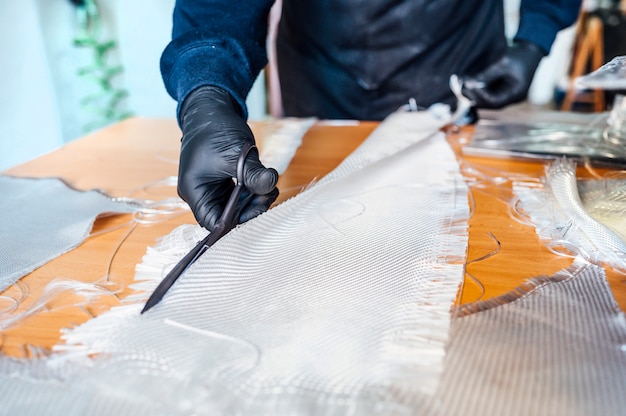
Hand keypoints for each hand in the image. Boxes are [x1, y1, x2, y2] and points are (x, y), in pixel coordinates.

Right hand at [178, 86, 278, 230]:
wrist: (211, 109)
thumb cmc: (215, 129)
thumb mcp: (236, 154)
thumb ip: (254, 174)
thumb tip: (272, 184)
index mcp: (194, 191)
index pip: (213, 222)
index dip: (236, 224)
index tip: (258, 212)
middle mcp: (200, 194)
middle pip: (226, 217)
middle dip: (250, 210)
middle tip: (269, 195)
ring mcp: (212, 188)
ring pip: (236, 207)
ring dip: (254, 201)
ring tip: (269, 187)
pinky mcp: (223, 183)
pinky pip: (239, 196)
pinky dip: (253, 192)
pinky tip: (264, 182)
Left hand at [462, 41, 544, 108]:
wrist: (532, 50)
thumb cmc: (520, 55)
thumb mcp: (503, 63)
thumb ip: (486, 75)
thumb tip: (468, 84)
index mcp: (516, 93)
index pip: (495, 102)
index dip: (480, 96)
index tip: (468, 86)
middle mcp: (511, 98)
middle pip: (489, 103)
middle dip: (473, 96)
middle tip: (460, 86)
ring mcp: (507, 95)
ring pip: (487, 99)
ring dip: (473, 93)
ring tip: (461, 84)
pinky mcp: (502, 90)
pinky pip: (488, 93)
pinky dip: (478, 89)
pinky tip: (467, 82)